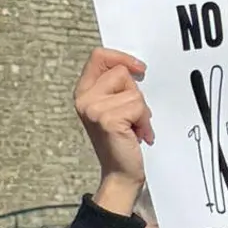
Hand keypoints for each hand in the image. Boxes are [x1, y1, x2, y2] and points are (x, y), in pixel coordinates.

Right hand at [74, 48, 152, 214]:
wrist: (121, 172)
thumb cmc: (122, 138)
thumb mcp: (117, 106)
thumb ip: (119, 86)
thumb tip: (135, 67)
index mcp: (84, 91)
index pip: (99, 56)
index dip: (121, 58)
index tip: (139, 69)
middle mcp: (84, 98)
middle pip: (121, 72)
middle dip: (135, 93)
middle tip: (133, 116)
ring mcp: (93, 109)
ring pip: (133, 92)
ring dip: (142, 111)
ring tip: (134, 127)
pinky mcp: (107, 120)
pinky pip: (138, 107)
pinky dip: (144, 121)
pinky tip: (137, 134)